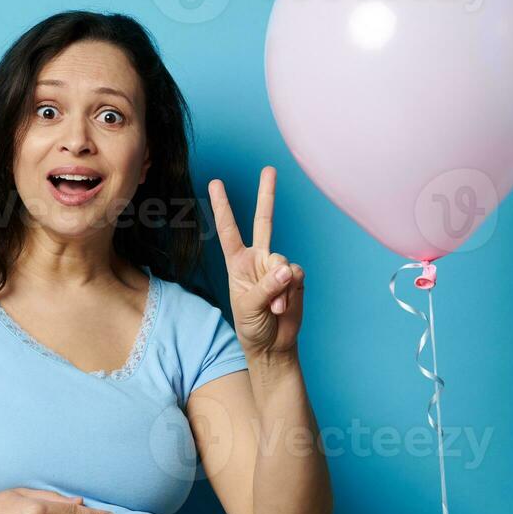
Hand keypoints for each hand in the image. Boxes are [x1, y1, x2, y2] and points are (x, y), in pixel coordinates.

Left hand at [208, 166, 304, 357]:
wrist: (272, 345)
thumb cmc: (251, 325)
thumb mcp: (249, 306)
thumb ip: (267, 286)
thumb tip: (287, 269)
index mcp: (238, 262)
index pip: (229, 230)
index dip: (223, 207)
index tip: (216, 183)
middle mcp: (258, 259)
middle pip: (264, 221)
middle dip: (267, 194)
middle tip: (269, 169)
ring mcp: (277, 267)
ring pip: (282, 261)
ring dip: (279, 287)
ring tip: (274, 307)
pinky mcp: (295, 278)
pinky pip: (296, 275)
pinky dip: (291, 292)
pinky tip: (285, 305)